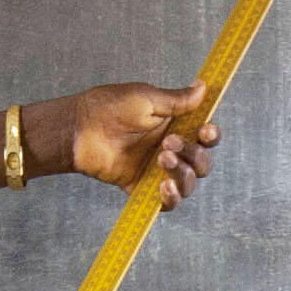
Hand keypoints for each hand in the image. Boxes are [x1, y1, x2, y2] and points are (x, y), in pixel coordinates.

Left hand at [46, 84, 218, 205]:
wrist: (79, 129)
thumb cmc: (109, 107)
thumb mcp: (147, 98)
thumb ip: (177, 100)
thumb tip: (203, 87)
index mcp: (174, 127)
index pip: (204, 137)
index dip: (210, 136)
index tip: (205, 130)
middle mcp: (170, 150)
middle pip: (201, 162)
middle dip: (192, 154)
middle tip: (168, 143)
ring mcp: (156, 172)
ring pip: (189, 183)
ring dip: (183, 173)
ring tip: (162, 159)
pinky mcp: (142, 188)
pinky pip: (167, 203)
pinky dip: (172, 198)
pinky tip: (164, 186)